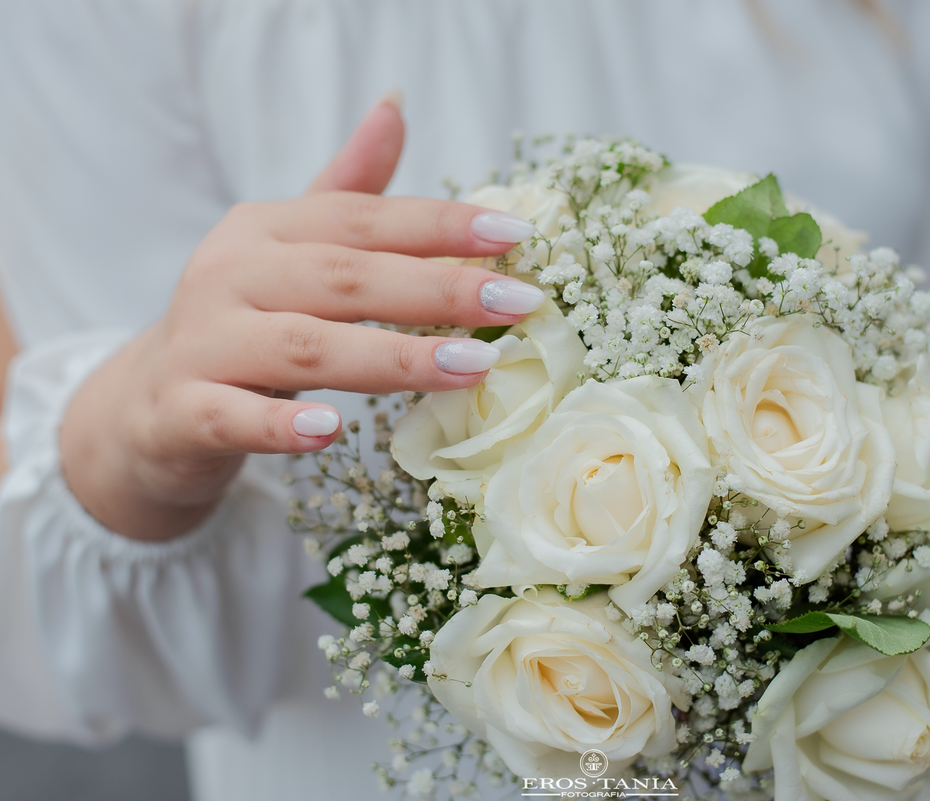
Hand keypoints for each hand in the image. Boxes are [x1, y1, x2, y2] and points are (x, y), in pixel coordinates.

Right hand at [59, 97, 543, 540]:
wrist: (151, 406)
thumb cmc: (244, 321)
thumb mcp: (291, 249)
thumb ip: (346, 189)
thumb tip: (395, 104)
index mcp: (266, 231)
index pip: (364, 220)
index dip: (441, 225)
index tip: (517, 236)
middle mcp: (232, 275)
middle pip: (346, 277)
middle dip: (439, 288)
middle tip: (518, 303)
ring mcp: (205, 343)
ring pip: (304, 346)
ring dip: (394, 357)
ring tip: (471, 366)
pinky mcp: (184, 411)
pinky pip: (233, 416)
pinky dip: (281, 424)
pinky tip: (331, 431)